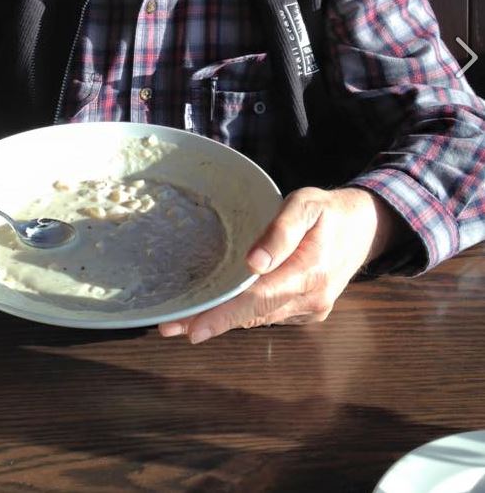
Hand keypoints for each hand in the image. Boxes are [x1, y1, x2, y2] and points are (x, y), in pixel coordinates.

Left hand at [158, 186, 407, 343]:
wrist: (364, 228)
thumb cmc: (328, 211)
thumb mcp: (305, 205)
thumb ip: (281, 231)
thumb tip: (254, 262)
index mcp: (309, 271)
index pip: (256, 299)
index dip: (223, 315)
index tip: (192, 328)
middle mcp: (310, 298)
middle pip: (252, 315)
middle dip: (211, 322)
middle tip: (169, 327)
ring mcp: (310, 309)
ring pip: (259, 318)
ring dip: (223, 321)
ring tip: (183, 321)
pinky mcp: (307, 311)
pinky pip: (269, 315)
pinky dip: (242, 314)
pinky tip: (218, 311)